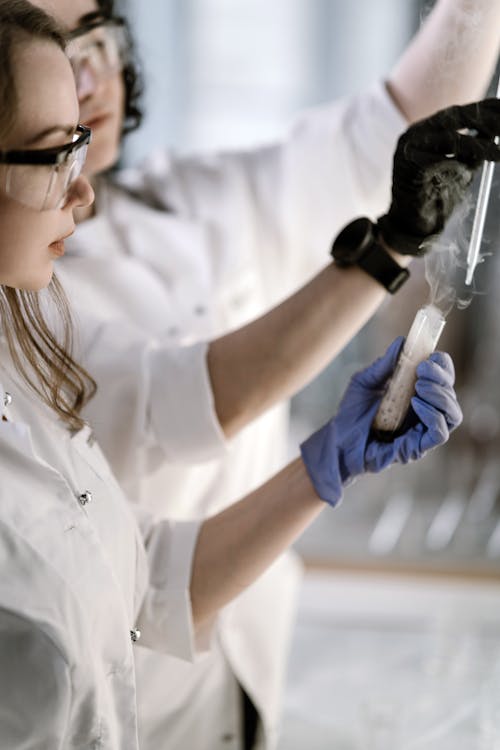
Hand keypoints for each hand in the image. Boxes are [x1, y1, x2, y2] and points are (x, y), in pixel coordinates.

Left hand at [300, 338, 461, 506]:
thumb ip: (383, 365)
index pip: (442, 379)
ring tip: (419, 385)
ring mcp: (422, 431)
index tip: (430, 355)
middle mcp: (424, 413)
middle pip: (450, 393)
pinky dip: (433, 416)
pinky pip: (439, 433)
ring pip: (452, 414)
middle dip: (441, 377)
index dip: (442, 365)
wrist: (336, 441)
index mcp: (415, 394)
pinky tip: (415, 403)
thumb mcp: (364, 382)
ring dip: (441, 395)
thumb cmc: (351, 413)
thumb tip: (401, 342)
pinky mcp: (417, 448)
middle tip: (422, 369)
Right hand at [378, 99, 499, 254]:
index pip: (460, 112)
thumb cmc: (436, 199)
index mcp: (428, 130)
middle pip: (455, 116)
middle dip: (485, 120)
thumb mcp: (462, 169)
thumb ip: (475, 151)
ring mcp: (408, 147)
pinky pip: (438, 160)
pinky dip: (456, 166)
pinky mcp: (406, 166)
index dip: (486, 109)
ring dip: (478, 146)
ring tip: (498, 154)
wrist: (412, 226)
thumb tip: (495, 132)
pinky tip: (464, 174)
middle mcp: (416, 133)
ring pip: (450, 138)